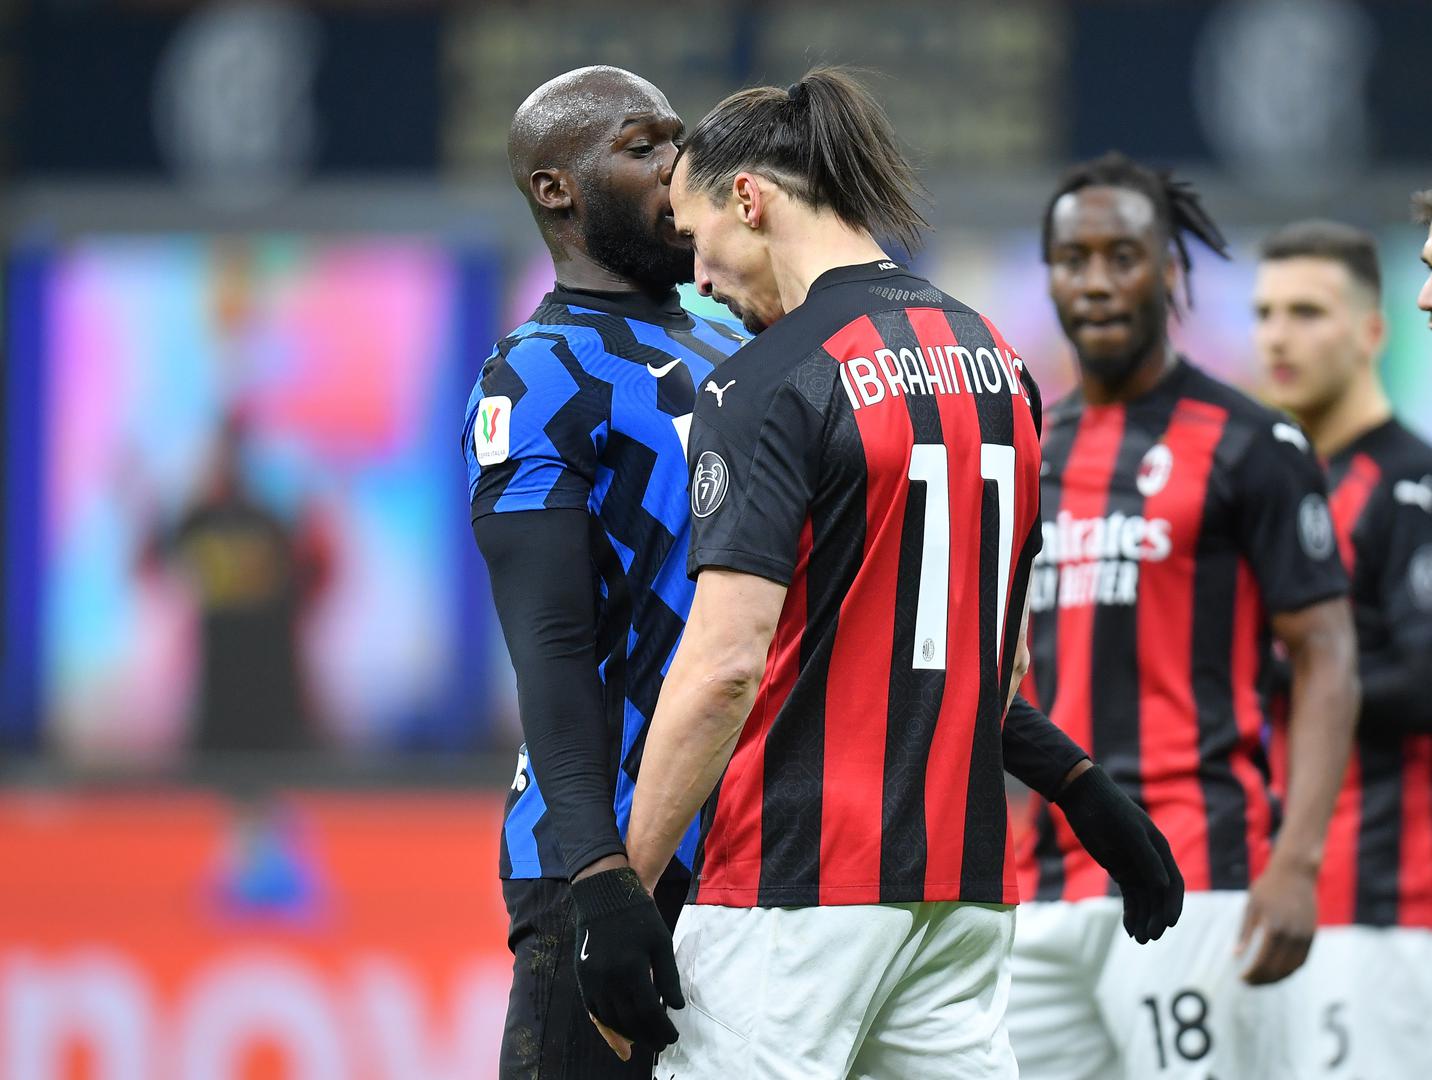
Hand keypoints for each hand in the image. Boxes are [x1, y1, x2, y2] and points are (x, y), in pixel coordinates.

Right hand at [570, 866, 683, 1053]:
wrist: (604, 896)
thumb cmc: (638, 916)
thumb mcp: (661, 942)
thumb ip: (668, 977)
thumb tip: (675, 1007)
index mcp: (631, 969)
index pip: (649, 1011)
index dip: (662, 1028)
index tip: (673, 1036)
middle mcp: (609, 978)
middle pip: (630, 1020)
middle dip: (648, 1036)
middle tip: (661, 1044)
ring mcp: (592, 979)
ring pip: (611, 1019)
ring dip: (629, 1034)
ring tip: (644, 1040)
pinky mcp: (583, 977)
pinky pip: (595, 1010)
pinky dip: (609, 1024)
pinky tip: (622, 1030)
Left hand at [1055, 764, 1184, 942]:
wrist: (1083, 797)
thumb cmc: (1108, 810)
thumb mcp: (1128, 832)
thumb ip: (1146, 857)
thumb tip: (1163, 885)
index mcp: (1160, 849)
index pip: (1173, 883)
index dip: (1173, 905)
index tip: (1168, 925)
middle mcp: (1152, 860)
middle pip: (1159, 896)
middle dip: (1156, 918)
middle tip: (1148, 938)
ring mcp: (1136, 866)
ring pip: (1145, 899)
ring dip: (1144, 919)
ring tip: (1139, 939)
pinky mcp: (1120, 869)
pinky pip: (1130, 896)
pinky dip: (1131, 912)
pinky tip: (1129, 928)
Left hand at [1237, 857, 1316, 984]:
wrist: (1296, 873)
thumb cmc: (1268, 887)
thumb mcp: (1251, 906)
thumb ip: (1245, 932)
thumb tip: (1235, 954)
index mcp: (1274, 928)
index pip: (1262, 962)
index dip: (1252, 974)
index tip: (1241, 979)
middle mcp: (1292, 935)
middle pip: (1278, 969)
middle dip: (1262, 980)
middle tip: (1249, 983)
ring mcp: (1304, 936)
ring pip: (1292, 968)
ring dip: (1277, 978)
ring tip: (1262, 981)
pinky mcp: (1312, 935)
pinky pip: (1302, 960)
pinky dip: (1291, 970)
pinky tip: (1279, 971)